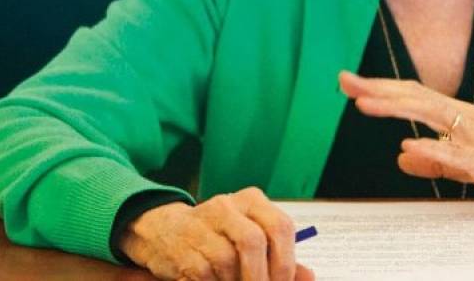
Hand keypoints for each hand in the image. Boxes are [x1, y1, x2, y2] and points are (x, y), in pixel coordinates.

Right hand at [118, 186, 314, 280]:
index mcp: (251, 200)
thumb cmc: (218, 237)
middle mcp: (226, 206)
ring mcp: (201, 225)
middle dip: (262, 276)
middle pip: (253, 241)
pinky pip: (205, 274)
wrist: (164, 231)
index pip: (280, 226)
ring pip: (228, 260)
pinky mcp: (182, 248)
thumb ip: (280, 257)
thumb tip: (309, 276)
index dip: (286, 261)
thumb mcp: (250, 238)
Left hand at [338, 71, 473, 216]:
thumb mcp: (467, 164)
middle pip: (418, 98)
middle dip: (379, 90)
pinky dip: (435, 149)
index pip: (415, 97)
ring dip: (399, 108)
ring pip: (434, 117)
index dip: (382, 89)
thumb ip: (435, 160)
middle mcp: (469, 120)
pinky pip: (460, 157)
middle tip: (346, 81)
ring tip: (366, 102)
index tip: (351, 83)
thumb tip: (402, 154)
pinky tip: (413, 144)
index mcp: (462, 117)